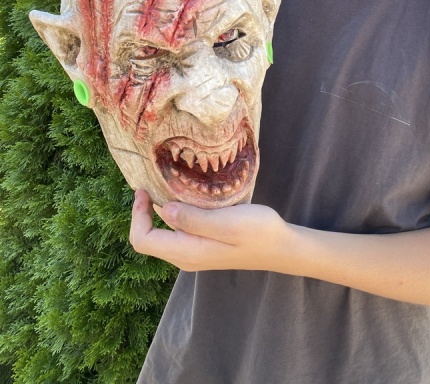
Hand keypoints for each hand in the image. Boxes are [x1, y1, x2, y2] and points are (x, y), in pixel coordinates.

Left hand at [129, 189, 288, 271]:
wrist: (281, 247)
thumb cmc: (257, 232)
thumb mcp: (227, 222)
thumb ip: (194, 219)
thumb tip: (163, 210)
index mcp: (187, 252)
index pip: (143, 240)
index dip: (137, 216)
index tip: (143, 189)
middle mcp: (185, 257)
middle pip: (148, 239)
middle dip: (143, 213)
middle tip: (150, 183)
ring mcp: (194, 253)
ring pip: (162, 235)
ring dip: (157, 213)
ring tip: (164, 185)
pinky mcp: (203, 246)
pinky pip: (176, 232)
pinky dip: (172, 215)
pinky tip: (185, 197)